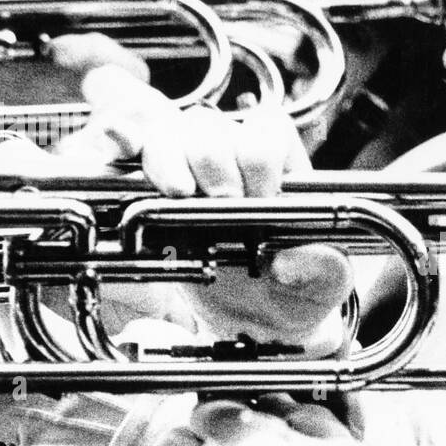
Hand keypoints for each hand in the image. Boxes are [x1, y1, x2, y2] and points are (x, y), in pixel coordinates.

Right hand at [60, 65, 352, 352]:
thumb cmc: (294, 289)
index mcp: (284, 165)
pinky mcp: (153, 183)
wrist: (255, 319)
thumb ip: (322, 269)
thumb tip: (289, 260)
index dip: (260, 160)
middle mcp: (234, 154)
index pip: (266, 132)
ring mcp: (191, 165)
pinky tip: (123, 148)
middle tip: (222, 201)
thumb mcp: (322, 285)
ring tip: (179, 192)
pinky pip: (131, 146)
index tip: (259, 201)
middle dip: (215, 161)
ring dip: (170, 157)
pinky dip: (123, 140)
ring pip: (171, 131)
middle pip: (213, 126)